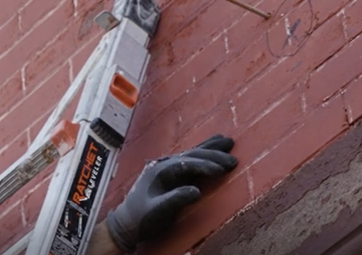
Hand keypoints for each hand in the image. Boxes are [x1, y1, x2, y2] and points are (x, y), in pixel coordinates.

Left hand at [105, 134, 237, 252]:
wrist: (127, 220)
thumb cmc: (141, 218)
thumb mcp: (157, 211)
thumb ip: (175, 200)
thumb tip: (196, 191)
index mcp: (160, 170)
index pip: (187, 164)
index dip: (205, 166)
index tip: (222, 169)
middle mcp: (164, 163)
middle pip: (192, 155)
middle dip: (213, 155)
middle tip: (233, 159)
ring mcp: (167, 164)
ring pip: (192, 152)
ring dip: (211, 147)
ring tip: (228, 140)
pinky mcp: (171, 170)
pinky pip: (190, 157)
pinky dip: (203, 150)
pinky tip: (212, 145)